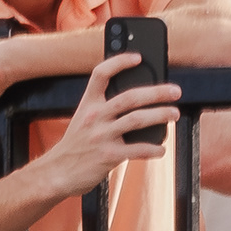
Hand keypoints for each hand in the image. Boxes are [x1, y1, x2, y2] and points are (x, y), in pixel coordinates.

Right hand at [29, 52, 179, 196]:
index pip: (101, 74)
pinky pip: (137, 150)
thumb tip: (135, 101)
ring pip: (137, 120)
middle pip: (129, 97)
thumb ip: (102, 109)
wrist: (56, 173)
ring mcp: (102, 136)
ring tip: (174, 113)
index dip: (119, 62)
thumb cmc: (74, 147)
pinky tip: (161, 149)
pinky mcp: (108, 156)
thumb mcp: (81, 120)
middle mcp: (94, 117)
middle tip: (175, 91)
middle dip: (157, 93)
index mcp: (88, 104)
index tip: (138, 58)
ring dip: (161, 115)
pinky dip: (153, 149)